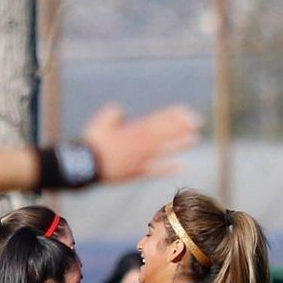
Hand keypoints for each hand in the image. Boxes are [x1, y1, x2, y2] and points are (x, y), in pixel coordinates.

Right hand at [84, 105, 200, 182]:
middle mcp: (140, 143)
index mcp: (133, 130)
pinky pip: (155, 170)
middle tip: (197, 122)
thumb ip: (113, 113)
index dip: (172, 115)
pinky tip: (180, 167)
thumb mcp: (100, 121)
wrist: (86, 165)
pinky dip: (167, 168)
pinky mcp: (136, 172)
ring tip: (194, 139)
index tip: (185, 110)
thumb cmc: (92, 142)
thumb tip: (121, 110)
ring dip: (180, 144)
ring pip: (164, 149)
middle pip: (164, 132)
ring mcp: (140, 158)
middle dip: (181, 126)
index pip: (157, 120)